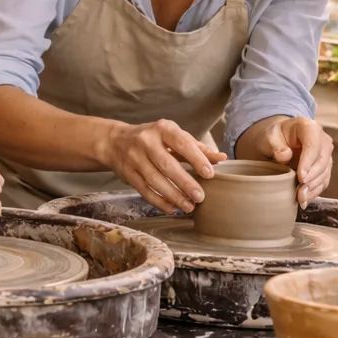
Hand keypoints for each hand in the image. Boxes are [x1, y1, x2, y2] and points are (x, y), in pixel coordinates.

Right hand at [98, 119, 226, 214]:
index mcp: (162, 129)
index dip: (196, 159)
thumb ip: (197, 148)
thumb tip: (222, 159)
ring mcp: (134, 158)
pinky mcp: (127, 174)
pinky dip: (159, 201)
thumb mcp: (173, 137)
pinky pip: (144, 190)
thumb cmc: (153, 139)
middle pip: (167, 165)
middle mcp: (146, 141)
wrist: (115, 141)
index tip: (210, 174)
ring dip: (173, 196)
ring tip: (189, 207)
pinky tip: (172, 208)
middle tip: (200, 197)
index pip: (182, 143)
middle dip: (185, 182)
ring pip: (155, 180)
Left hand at [235, 116, 333, 206]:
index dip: (308, 161)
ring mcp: (325, 154)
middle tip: (300, 191)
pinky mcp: (324, 168)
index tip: (300, 177)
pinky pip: (323, 181)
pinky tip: (304, 199)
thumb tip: (285, 156)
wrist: (276, 144)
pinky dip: (314, 191)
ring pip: (325, 172)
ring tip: (300, 198)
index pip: (314, 144)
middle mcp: (321, 139)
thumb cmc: (272, 138)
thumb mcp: (268, 138)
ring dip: (314, 187)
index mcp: (308, 127)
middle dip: (312, 177)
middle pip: (322, 159)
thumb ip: (274, 145)